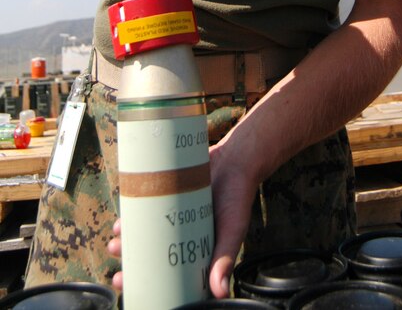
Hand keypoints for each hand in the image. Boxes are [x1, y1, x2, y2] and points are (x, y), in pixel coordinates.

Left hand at [107, 139, 258, 298]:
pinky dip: (131, 214)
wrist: (234, 159)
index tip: (130, 287)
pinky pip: (144, 206)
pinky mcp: (166, 193)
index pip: (170, 275)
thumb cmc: (237, 199)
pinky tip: (121, 221)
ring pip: (144, 233)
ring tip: (115, 244)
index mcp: (196, 250)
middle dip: (132, 266)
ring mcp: (171, 214)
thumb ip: (225, 258)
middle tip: (118, 273)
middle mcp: (181, 234)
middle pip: (151, 256)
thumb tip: (221, 292)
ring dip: (127, 241)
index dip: (149, 283)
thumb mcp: (233, 230)